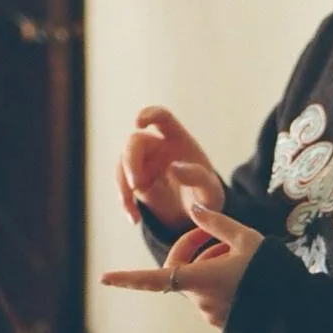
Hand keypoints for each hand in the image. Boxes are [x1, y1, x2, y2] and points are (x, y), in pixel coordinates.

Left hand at [101, 200, 262, 329]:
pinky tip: (245, 274)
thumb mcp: (247, 238)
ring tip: (241, 256)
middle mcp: (199, 299)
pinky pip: (211, 295)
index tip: (104, 279)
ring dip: (212, 263)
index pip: (153, 279)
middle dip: (194, 249)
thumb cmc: (270, 271)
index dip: (127, 279)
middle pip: (182, 269)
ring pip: (198, 280)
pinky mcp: (221, 321)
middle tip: (221, 237)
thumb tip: (194, 208)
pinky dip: (220, 280)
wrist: (293, 310)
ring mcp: (209, 313)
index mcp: (199, 279)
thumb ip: (217, 223)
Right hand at [115, 106, 221, 230]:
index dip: (149, 114)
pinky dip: (125, 201)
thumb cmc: (207, 196)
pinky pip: (123, 185)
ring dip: (123, 184)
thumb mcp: (210, 190)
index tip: (138, 123)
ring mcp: (145, 163)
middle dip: (131, 161)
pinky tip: (134, 218)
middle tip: (136, 186)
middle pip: (135, 142)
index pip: (162, 117)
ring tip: (133, 210)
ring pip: (123, 163)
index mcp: (179, 140)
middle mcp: (159, 147)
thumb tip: (172, 167)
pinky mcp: (137, 181)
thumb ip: (196, 177)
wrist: (198, 216)